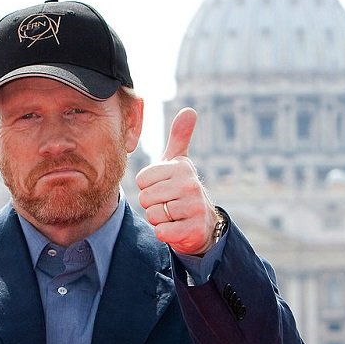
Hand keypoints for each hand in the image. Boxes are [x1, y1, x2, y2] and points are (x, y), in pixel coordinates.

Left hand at [135, 107, 217, 254]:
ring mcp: (194, 208)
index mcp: (182, 167)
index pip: (142, 179)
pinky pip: (161, 232)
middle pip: (146, 197)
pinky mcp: (193, 230)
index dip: (148, 187)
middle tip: (169, 203)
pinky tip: (176, 228)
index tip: (164, 187)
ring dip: (159, 219)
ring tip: (173, 215)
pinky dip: (164, 233)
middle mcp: (190, 185)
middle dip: (152, 204)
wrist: (202, 224)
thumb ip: (180, 137)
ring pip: (153, 215)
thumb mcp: (180, 163)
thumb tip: (189, 110)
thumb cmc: (183, 189)